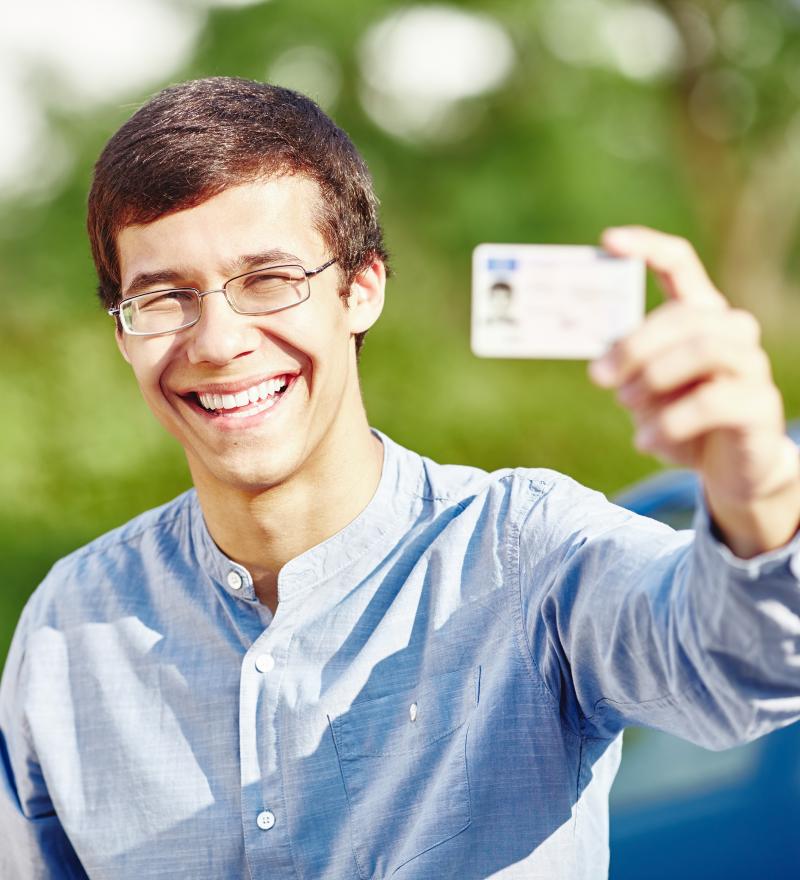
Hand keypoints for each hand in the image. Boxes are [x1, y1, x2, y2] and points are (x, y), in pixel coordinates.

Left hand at [588, 225, 799, 557]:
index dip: (646, 247)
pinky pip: (712, 402)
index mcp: (698, 314)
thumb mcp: (642, 389)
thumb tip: (598, 365)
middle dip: (632, 344)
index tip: (607, 241)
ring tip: (627, 405)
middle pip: (683, 315)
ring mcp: (751, 365)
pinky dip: (669, 423)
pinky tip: (646, 442)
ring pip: (703, 349)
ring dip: (653, 378)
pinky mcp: (759, 405)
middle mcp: (730, 330)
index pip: (680, 263)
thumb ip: (626, 368)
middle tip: (598, 377)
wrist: (727, 470)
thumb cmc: (678, 419)